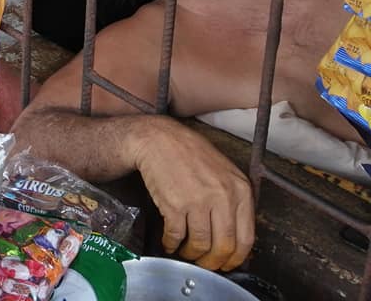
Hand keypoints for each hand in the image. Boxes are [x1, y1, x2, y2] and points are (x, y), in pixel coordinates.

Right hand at [132, 117, 254, 270]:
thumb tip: (234, 236)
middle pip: (223, 246)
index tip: (227, 263)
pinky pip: (175, 236)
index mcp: (240, 189)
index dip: (235, 258)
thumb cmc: (190, 153)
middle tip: (205, 264)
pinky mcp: (174, 205)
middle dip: (213, 262)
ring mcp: (198, 201)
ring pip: (200, 245)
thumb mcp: (224, 171)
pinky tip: (169, 242)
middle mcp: (222, 197)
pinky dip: (171, 244)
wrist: (158, 139)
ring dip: (191, 255)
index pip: (246, 239)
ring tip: (186, 252)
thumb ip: (233, 200)